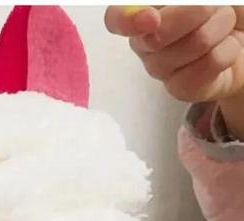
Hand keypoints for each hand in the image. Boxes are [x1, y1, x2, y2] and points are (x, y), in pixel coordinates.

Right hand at [105, 6, 243, 137]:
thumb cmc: (225, 6)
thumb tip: (159, 15)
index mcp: (145, 11)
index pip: (116, 18)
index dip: (126, 21)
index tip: (152, 19)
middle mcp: (145, 40)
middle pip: (159, 34)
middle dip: (198, 12)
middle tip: (214, 6)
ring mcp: (160, 68)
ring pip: (193, 44)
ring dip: (221, 27)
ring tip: (223, 26)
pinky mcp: (180, 89)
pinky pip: (208, 65)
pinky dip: (228, 51)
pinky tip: (223, 50)